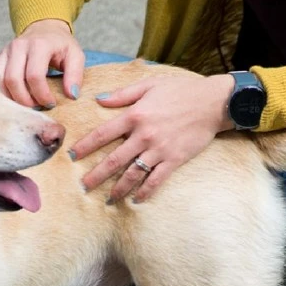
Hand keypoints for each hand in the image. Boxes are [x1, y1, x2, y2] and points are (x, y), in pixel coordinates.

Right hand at [0, 19, 84, 107]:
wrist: (44, 28)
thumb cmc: (60, 45)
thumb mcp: (76, 56)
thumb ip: (75, 75)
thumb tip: (71, 95)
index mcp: (39, 45)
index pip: (34, 76)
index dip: (42, 95)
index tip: (51, 103)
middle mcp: (18, 46)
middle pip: (13, 80)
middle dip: (25, 100)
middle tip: (38, 107)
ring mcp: (5, 51)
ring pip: (1, 81)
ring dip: (13, 99)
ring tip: (28, 104)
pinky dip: (4, 93)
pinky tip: (17, 99)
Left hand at [70, 71, 234, 201]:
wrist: (212, 102)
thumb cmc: (181, 90)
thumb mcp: (149, 85)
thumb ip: (123, 94)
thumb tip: (99, 100)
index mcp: (135, 115)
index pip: (103, 134)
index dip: (86, 146)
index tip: (72, 155)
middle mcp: (144, 135)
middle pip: (114, 160)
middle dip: (96, 175)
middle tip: (84, 187)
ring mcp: (159, 150)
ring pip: (133, 174)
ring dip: (118, 189)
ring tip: (108, 199)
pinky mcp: (174, 160)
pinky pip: (156, 180)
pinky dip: (145, 192)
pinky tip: (136, 201)